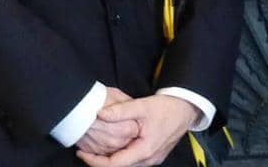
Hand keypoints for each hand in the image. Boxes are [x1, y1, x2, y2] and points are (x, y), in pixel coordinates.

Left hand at [76, 95, 199, 166]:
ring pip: (126, 165)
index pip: (113, 165)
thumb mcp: (142, 106)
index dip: (94, 161)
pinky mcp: (153, 155)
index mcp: (144, 151)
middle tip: (85, 149)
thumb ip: (121, 110)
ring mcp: (152, 159)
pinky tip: (113, 145)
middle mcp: (148, 160)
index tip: (82, 152)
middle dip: (99, 160)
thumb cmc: (167, 108)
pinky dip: (120, 155)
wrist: (186, 109)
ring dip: (110, 159)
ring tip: (96, 148)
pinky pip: (133, 160)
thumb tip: (100, 114)